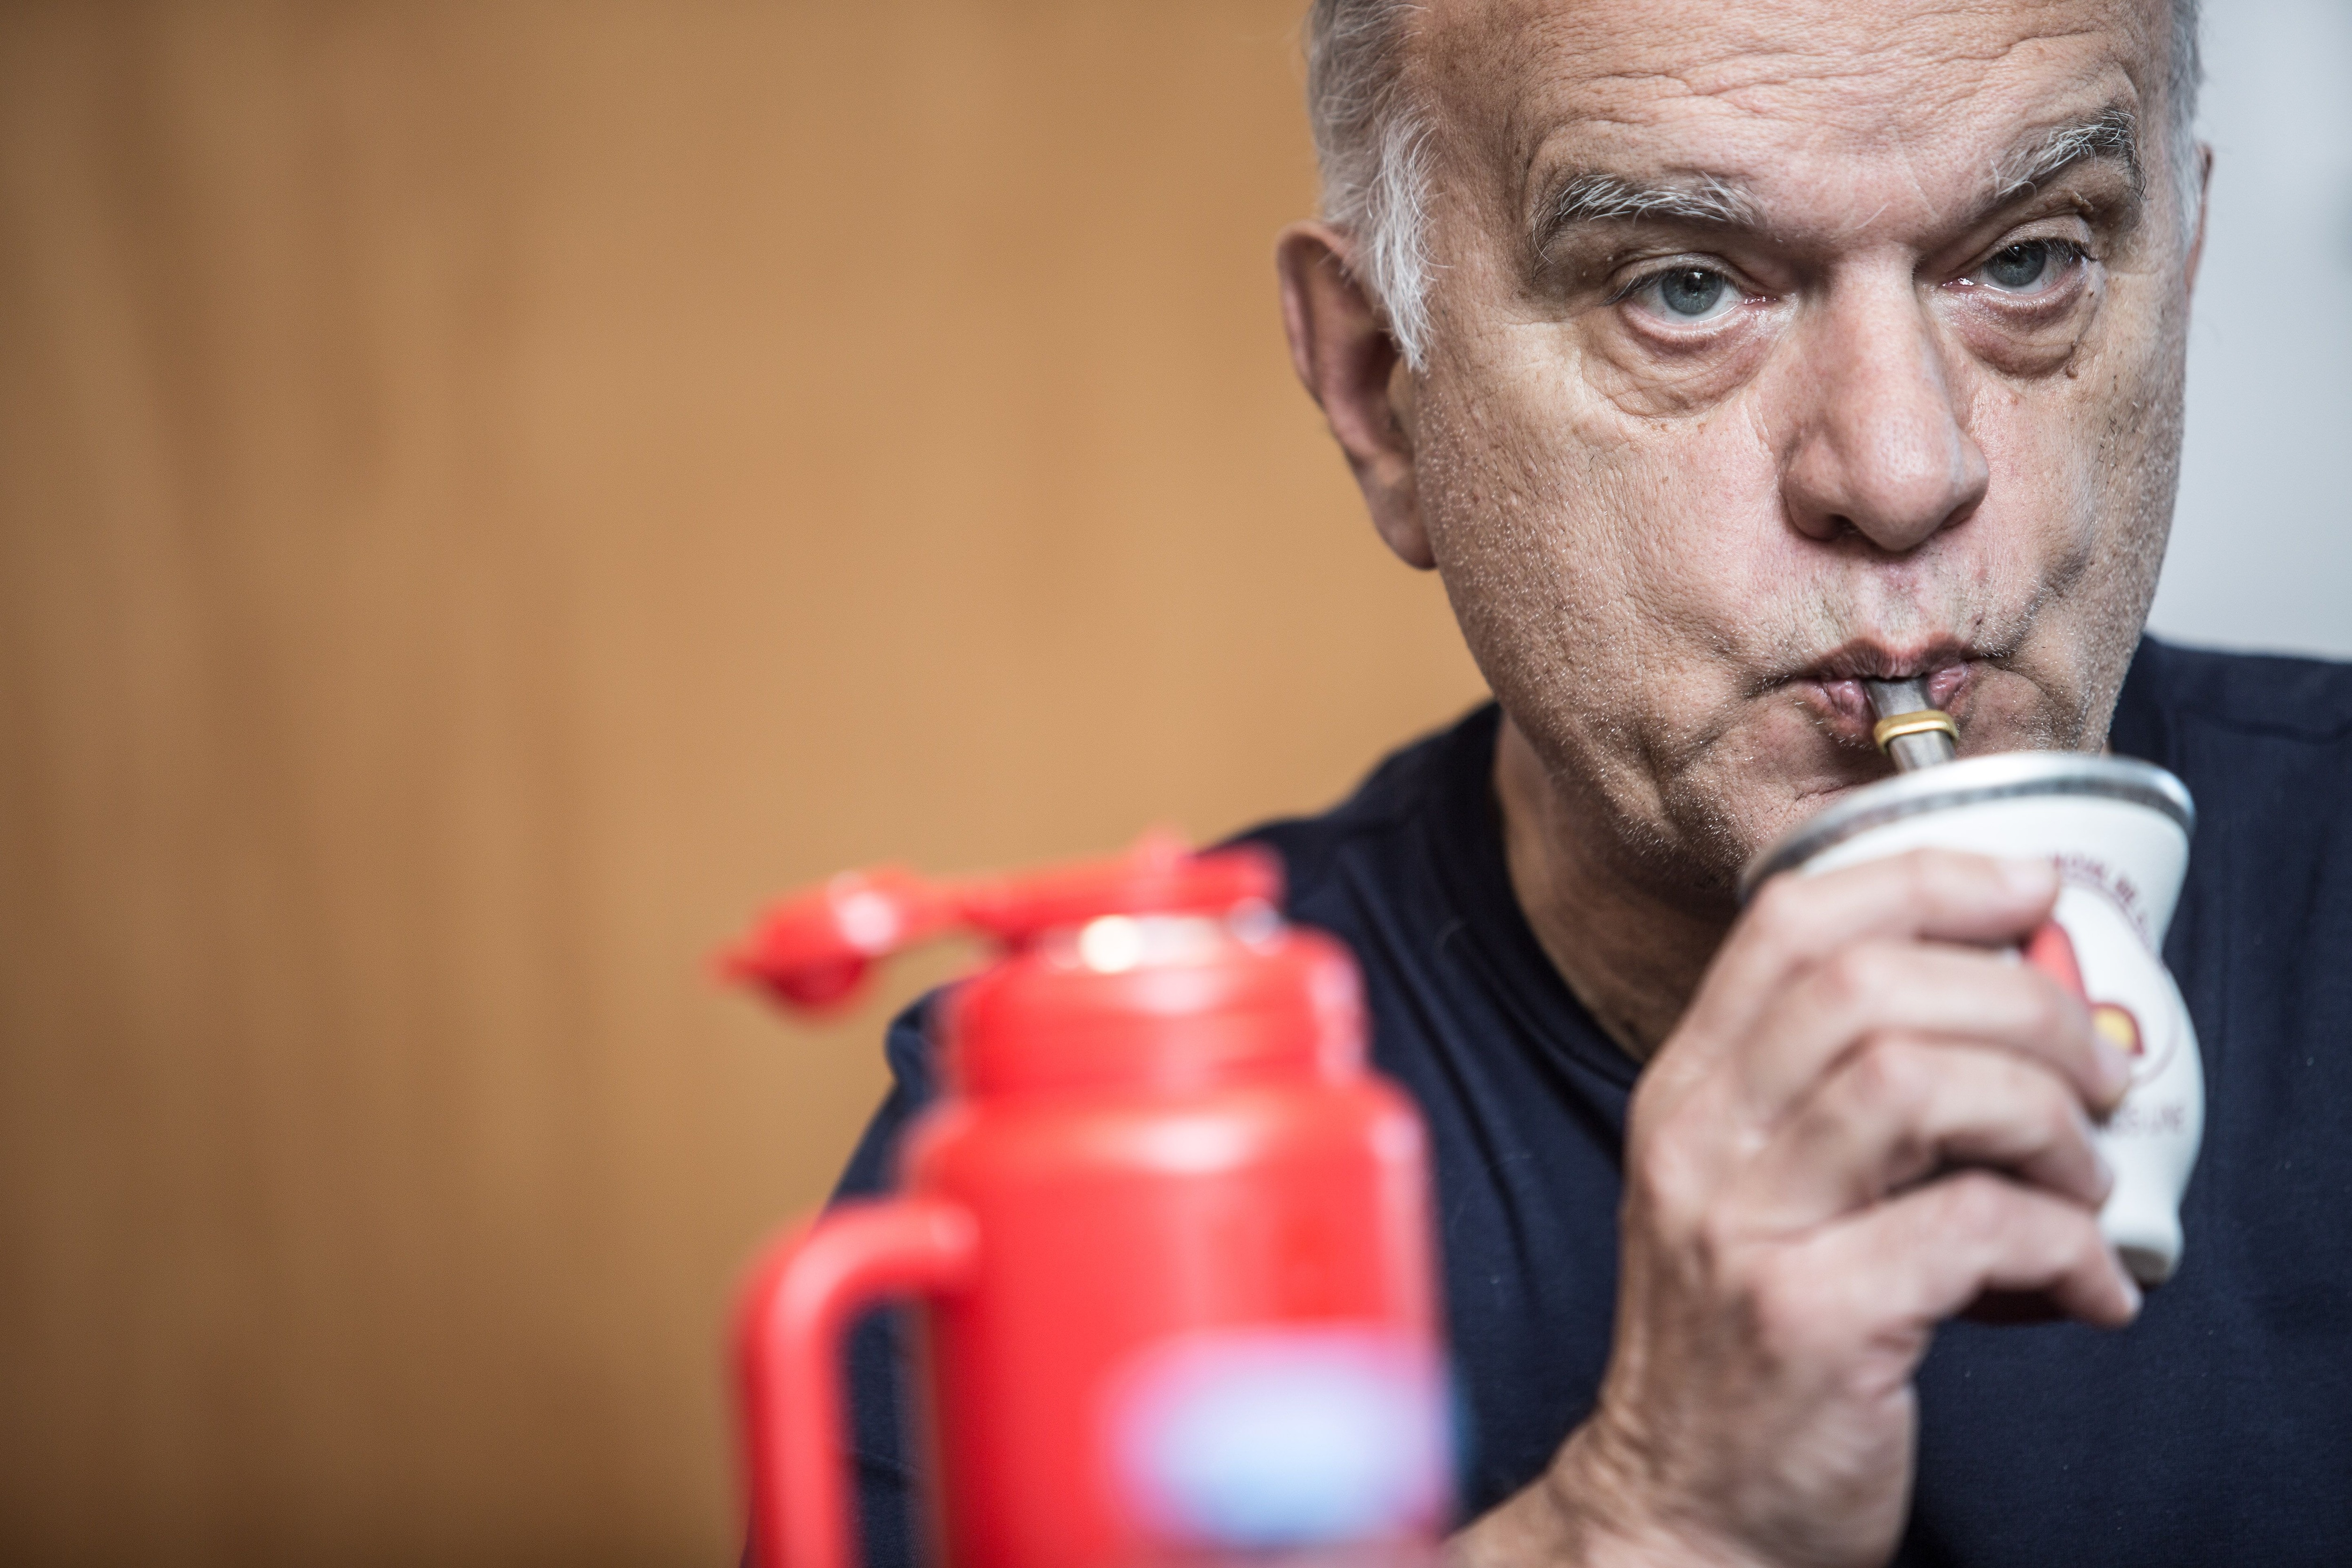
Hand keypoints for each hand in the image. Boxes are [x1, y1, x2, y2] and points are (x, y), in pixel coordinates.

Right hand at [1452, 850, 2137, 1567]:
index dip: (1926, 880)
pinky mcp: (1808, 1320)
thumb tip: (2008, 1014)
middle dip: (2021, 1007)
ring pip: (1916, 1082)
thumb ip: (1834, 1098)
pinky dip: (2063, 1246)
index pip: (1792, 921)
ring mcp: (1743, 1227)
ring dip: (2044, 1121)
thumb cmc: (1743, 1342)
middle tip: (2092, 1073)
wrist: (1681, 1506)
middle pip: (1868, 986)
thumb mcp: (1753, 1189)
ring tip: (2081, 1183)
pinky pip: (1970, 1230)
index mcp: (1690, 1090)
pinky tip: (2083, 1287)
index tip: (2029, 893)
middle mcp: (1699, 1139)